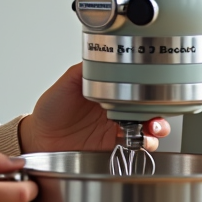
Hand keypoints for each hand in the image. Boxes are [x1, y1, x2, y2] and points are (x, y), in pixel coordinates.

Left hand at [18, 63, 170, 153]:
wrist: (40, 137)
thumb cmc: (51, 110)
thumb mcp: (65, 84)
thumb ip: (83, 71)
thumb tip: (98, 55)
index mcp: (108, 91)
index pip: (136, 85)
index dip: (150, 87)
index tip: (156, 88)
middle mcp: (116, 109)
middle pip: (149, 107)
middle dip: (161, 109)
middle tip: (157, 112)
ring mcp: (117, 128)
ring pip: (149, 127)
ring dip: (158, 127)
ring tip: (153, 127)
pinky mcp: (114, 146)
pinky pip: (138, 146)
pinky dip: (146, 144)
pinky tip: (142, 141)